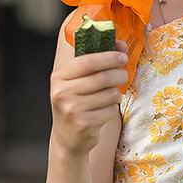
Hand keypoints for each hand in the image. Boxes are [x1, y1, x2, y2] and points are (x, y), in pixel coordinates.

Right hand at [49, 40, 128, 155]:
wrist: (68, 138)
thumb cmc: (76, 103)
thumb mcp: (78, 81)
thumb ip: (98, 61)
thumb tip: (122, 44)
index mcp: (59, 77)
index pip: (87, 61)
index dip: (108, 57)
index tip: (123, 56)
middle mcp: (62, 93)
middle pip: (101, 78)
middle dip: (119, 74)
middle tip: (124, 74)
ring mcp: (72, 110)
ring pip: (109, 94)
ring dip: (116, 93)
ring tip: (111, 95)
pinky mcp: (84, 124)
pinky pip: (110, 110)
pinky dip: (112, 108)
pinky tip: (104, 110)